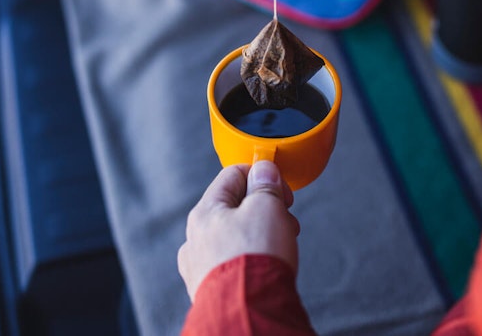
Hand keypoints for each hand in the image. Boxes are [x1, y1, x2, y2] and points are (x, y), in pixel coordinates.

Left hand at [178, 161, 299, 301]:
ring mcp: (200, 266)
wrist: (248, 312)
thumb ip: (265, 185)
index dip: (262, 176)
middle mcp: (195, 238)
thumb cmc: (254, 260)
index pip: (233, 175)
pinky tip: (265, 270)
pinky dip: (252, 261)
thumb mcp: (266, 208)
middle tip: (285, 222)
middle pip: (235, 209)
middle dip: (266, 211)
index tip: (282, 190)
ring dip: (262, 236)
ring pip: (236, 238)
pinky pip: (234, 265)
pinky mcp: (210, 290)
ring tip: (280, 249)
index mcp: (204, 212)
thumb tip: (263, 169)